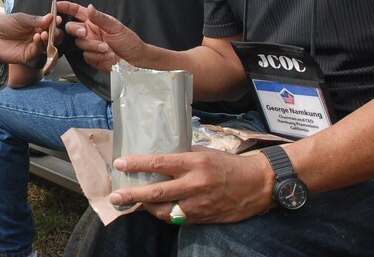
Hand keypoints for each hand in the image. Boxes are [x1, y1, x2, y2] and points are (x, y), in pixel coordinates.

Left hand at [0, 11, 58, 63]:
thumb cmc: (3, 24)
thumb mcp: (19, 18)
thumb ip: (34, 20)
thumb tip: (50, 17)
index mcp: (35, 26)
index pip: (49, 25)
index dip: (54, 23)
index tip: (57, 19)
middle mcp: (36, 37)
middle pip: (52, 37)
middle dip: (56, 33)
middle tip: (55, 28)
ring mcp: (33, 47)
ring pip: (47, 46)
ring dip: (49, 39)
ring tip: (45, 33)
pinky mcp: (28, 56)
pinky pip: (38, 51)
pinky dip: (40, 45)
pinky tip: (37, 37)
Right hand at [57, 1, 143, 70]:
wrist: (135, 60)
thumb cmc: (128, 41)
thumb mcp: (116, 27)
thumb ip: (100, 18)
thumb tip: (90, 7)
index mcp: (94, 21)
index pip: (77, 11)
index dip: (67, 7)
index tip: (57, 5)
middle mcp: (89, 32)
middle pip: (72, 28)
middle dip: (76, 30)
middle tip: (84, 33)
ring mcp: (89, 45)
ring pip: (80, 43)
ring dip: (93, 46)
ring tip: (107, 48)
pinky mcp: (91, 57)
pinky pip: (87, 55)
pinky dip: (97, 55)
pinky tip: (108, 55)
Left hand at [109, 146, 272, 223]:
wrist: (258, 184)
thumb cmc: (229, 164)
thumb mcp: (205, 152)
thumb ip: (182, 156)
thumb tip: (159, 158)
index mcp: (194, 163)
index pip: (159, 163)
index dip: (137, 164)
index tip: (120, 163)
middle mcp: (195, 184)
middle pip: (156, 192)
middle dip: (132, 194)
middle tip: (115, 196)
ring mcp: (199, 204)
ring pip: (165, 211)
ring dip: (146, 208)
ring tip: (134, 203)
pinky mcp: (204, 218)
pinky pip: (178, 219)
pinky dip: (164, 215)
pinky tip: (155, 210)